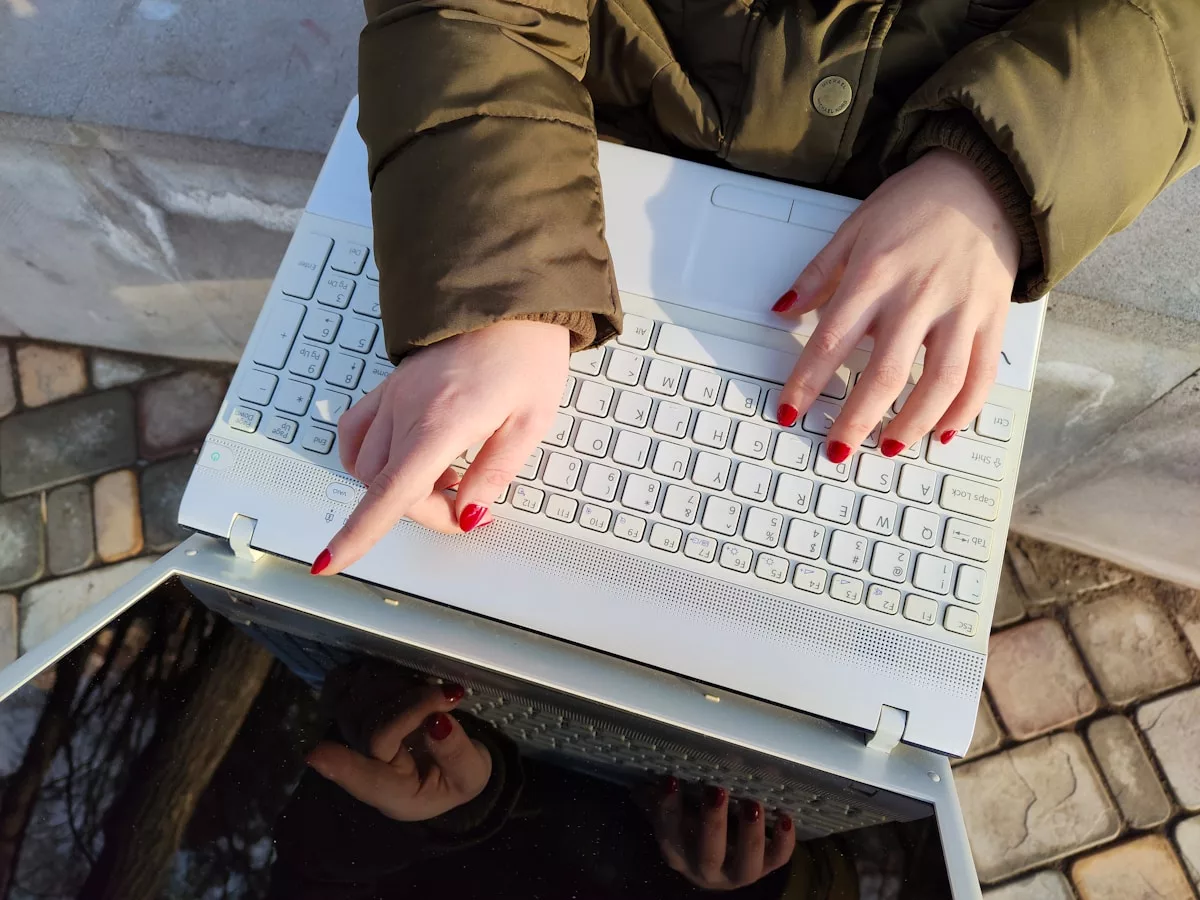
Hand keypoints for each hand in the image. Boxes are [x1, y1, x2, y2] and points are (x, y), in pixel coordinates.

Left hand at [305, 683, 492, 821]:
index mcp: (394, 793)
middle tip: (452, 697)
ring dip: (400, 686)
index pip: (366, 779)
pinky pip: (344, 684)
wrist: (446, 766)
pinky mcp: (347, 709)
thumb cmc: (455, 776)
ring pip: (358, 700)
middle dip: (416, 703)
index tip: (317, 755)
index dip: (343, 766)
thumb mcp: (471, 776)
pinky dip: (369, 673)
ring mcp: (350, 735)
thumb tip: (438, 722)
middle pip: (372, 726)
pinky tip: (399, 679)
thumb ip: (457, 755)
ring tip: (431, 693)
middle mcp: (364, 765)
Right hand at [315, 320, 569, 573]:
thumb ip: (495, 472)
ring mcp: (393, 395)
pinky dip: (369, 458)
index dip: (358, 533)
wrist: (508, 298)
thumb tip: (468, 514)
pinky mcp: (389, 385)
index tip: (328, 562)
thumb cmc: (526, 353)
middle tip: (467, 507)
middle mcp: (407, 409)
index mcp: (443, 421)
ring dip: (400, 487)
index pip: (391, 492)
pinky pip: (357, 431)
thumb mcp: (530, 420)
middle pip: (387, 487)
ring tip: (446, 476)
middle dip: (422, 511)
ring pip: (369, 465)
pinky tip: (402, 459)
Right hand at [652, 780, 794, 890]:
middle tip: (716, 790)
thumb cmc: (694, 832)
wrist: (724, 864)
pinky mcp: (766, 869)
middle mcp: (708, 871)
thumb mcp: (676, 819)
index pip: (670, 837)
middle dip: (713, 823)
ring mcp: (739, 874)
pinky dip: (784, 842)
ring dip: (750, 835)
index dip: (668, 810)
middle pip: (709, 855)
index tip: (670, 779)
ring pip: (746, 865)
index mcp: (681, 855)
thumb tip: (641, 779)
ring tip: (752, 805)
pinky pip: (778, 861)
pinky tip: (785, 818)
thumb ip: (659, 801)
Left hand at [773, 149, 1018, 460]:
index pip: (831, 341)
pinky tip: (941, 431)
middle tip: (836, 450)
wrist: (984, 181)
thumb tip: (782, 309)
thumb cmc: (916, 204)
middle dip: (856, 420)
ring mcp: (959, 311)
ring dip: (911, 424)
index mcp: (875, 275)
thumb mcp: (855, 228)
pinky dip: (963, 410)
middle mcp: (918, 297)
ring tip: (887, 448)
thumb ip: (818, 274)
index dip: (806, 382)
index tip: (789, 412)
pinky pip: (980, 375)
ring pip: (938, 383)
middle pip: (885, 373)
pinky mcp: (991, 318)